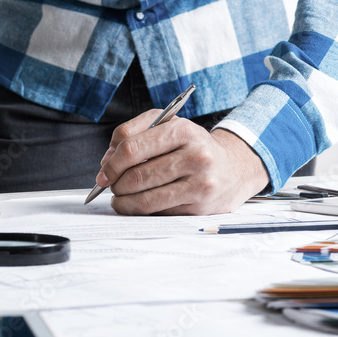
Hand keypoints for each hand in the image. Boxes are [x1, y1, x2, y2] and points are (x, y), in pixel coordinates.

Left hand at [97, 111, 268, 214]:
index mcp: (182, 130)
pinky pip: (159, 211)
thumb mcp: (166, 125)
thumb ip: (132, 133)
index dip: (111, 164)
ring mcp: (200, 183)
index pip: (132, 148)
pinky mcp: (200, 206)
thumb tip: (106, 161)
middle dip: (116, 184)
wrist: (234, 168)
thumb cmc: (192, 146)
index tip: (103, 173)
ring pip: (145, 198)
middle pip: (136, 176)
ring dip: (124, 201)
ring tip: (119, 198)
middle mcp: (195, 156)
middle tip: (110, 186)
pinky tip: (137, 204)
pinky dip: (140, 210)